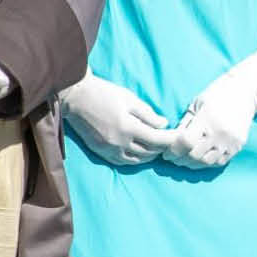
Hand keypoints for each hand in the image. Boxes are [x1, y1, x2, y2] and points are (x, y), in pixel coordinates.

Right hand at [57, 73, 177, 166]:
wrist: (76, 98)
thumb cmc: (105, 94)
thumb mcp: (130, 100)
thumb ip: (149, 115)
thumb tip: (164, 125)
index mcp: (128, 128)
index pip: (157, 140)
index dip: (171, 140)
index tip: (179, 137)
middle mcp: (119, 143)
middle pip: (149, 152)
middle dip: (162, 147)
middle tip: (169, 141)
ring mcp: (108, 149)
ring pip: (136, 160)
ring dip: (149, 155)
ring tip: (156, 147)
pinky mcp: (100, 152)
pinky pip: (122, 162)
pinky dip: (134, 159)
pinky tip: (140, 152)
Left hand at [166, 39, 256, 168]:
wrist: (246, 92)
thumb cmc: (217, 94)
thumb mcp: (196, 105)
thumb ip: (184, 125)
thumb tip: (170, 143)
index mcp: (207, 119)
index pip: (185, 143)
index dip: (172, 151)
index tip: (166, 152)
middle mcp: (220, 132)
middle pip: (194, 156)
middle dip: (179, 159)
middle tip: (173, 157)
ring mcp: (231, 141)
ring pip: (206, 162)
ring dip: (192, 163)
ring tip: (186, 158)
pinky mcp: (238, 146)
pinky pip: (219, 162)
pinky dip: (207, 162)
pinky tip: (201, 157)